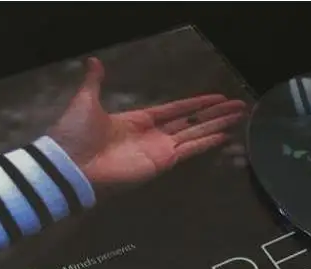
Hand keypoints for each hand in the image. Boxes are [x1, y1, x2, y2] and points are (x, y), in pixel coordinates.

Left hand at [48, 57, 246, 187]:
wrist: (71, 165)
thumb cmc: (78, 134)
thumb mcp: (86, 101)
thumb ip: (95, 82)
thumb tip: (94, 61)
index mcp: (139, 119)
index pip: (175, 109)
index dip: (197, 103)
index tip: (217, 98)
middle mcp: (154, 134)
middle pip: (192, 121)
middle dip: (215, 114)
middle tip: (238, 106)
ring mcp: (160, 150)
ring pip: (196, 133)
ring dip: (218, 125)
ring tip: (239, 116)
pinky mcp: (162, 162)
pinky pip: (189, 149)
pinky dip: (207, 143)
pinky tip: (225, 135)